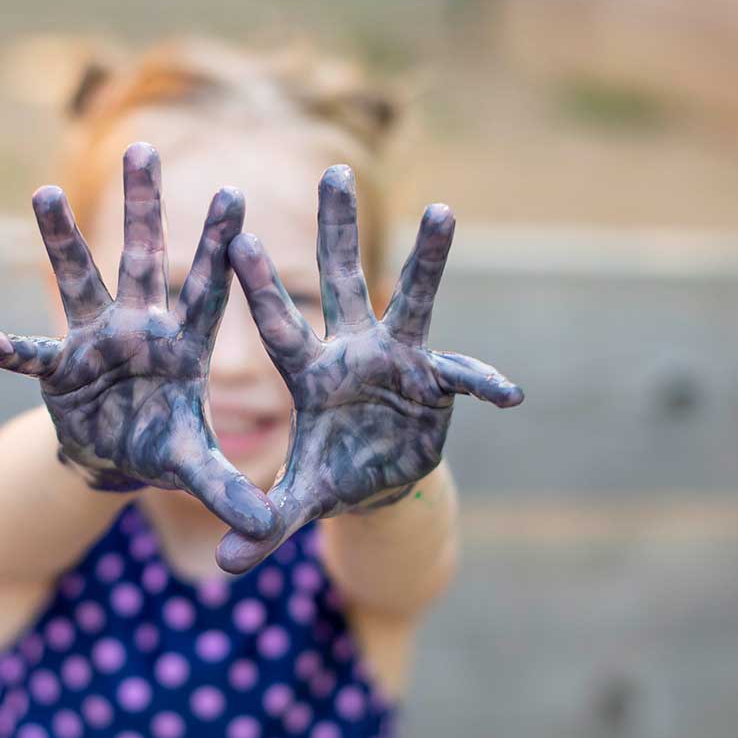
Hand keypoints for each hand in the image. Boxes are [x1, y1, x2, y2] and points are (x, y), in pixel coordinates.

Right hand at [0, 143, 275, 541]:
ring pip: (80, 282)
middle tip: (144, 148)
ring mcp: (95, 342)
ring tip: (43, 192)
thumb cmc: (162, 446)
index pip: (209, 290)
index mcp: (184, 345)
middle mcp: (140, 330)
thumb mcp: (195, 467)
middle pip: (145, 260)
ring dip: (62, 241)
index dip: (220, 248)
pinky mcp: (58, 369)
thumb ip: (229, 489)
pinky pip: (30, 356)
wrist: (113, 457)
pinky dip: (7, 349)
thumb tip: (266, 529)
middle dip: (145, 207)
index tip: (235, 194)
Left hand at [217, 165, 523, 571]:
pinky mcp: (440, 382)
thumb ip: (265, 523)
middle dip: (337, 229)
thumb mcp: (298, 500)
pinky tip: (509, 393)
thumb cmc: (329, 474)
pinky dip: (484, 381)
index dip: (261, 286)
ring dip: (431, 259)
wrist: (379, 482)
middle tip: (332, 168)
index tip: (239, 242)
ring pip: (416, 300)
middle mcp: (354, 351)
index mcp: (309, 373)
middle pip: (343, 282)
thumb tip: (228, 570)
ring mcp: (400, 360)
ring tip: (446, 211)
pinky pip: (465, 374)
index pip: (279, 324)